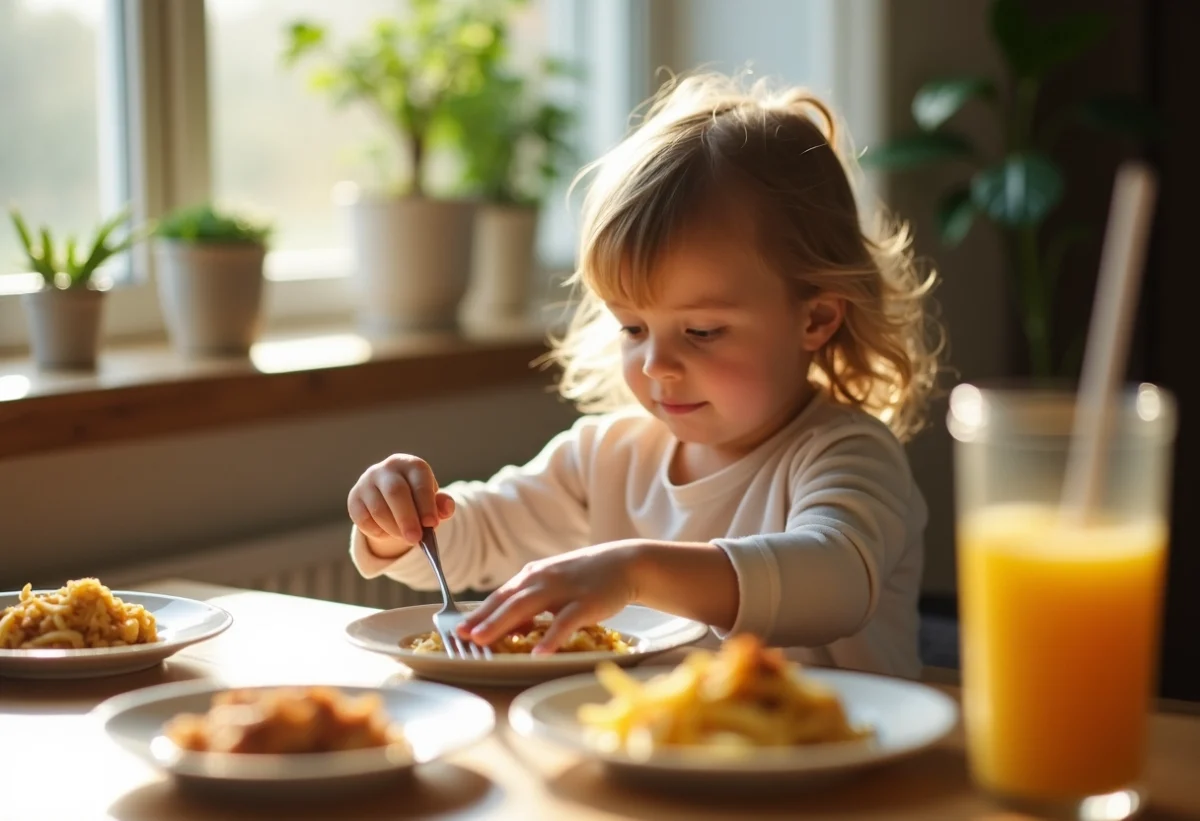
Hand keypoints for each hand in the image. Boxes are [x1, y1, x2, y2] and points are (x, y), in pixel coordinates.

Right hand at [347, 454, 455, 546]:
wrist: (390, 499)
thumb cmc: (417, 500)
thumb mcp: (433, 502)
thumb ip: (442, 505)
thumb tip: (447, 508)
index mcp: (411, 465)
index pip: (419, 481)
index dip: (426, 503)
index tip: (432, 523)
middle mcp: (387, 469)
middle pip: (395, 492)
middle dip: (407, 518)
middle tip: (416, 539)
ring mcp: (367, 481)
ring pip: (378, 508)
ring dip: (393, 528)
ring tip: (406, 538)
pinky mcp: (354, 497)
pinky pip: (363, 518)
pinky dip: (377, 531)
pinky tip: (387, 532)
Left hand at [458, 541, 641, 654]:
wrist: (624, 564)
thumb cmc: (586, 579)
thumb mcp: (554, 588)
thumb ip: (531, 605)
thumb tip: (509, 627)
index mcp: (533, 577)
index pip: (500, 596)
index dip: (478, 613)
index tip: (457, 629)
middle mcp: (543, 580)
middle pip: (507, 601)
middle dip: (482, 619)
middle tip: (461, 636)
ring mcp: (563, 590)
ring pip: (527, 607)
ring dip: (502, 623)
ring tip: (483, 641)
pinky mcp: (586, 602)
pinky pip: (564, 622)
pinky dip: (550, 637)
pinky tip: (538, 653)